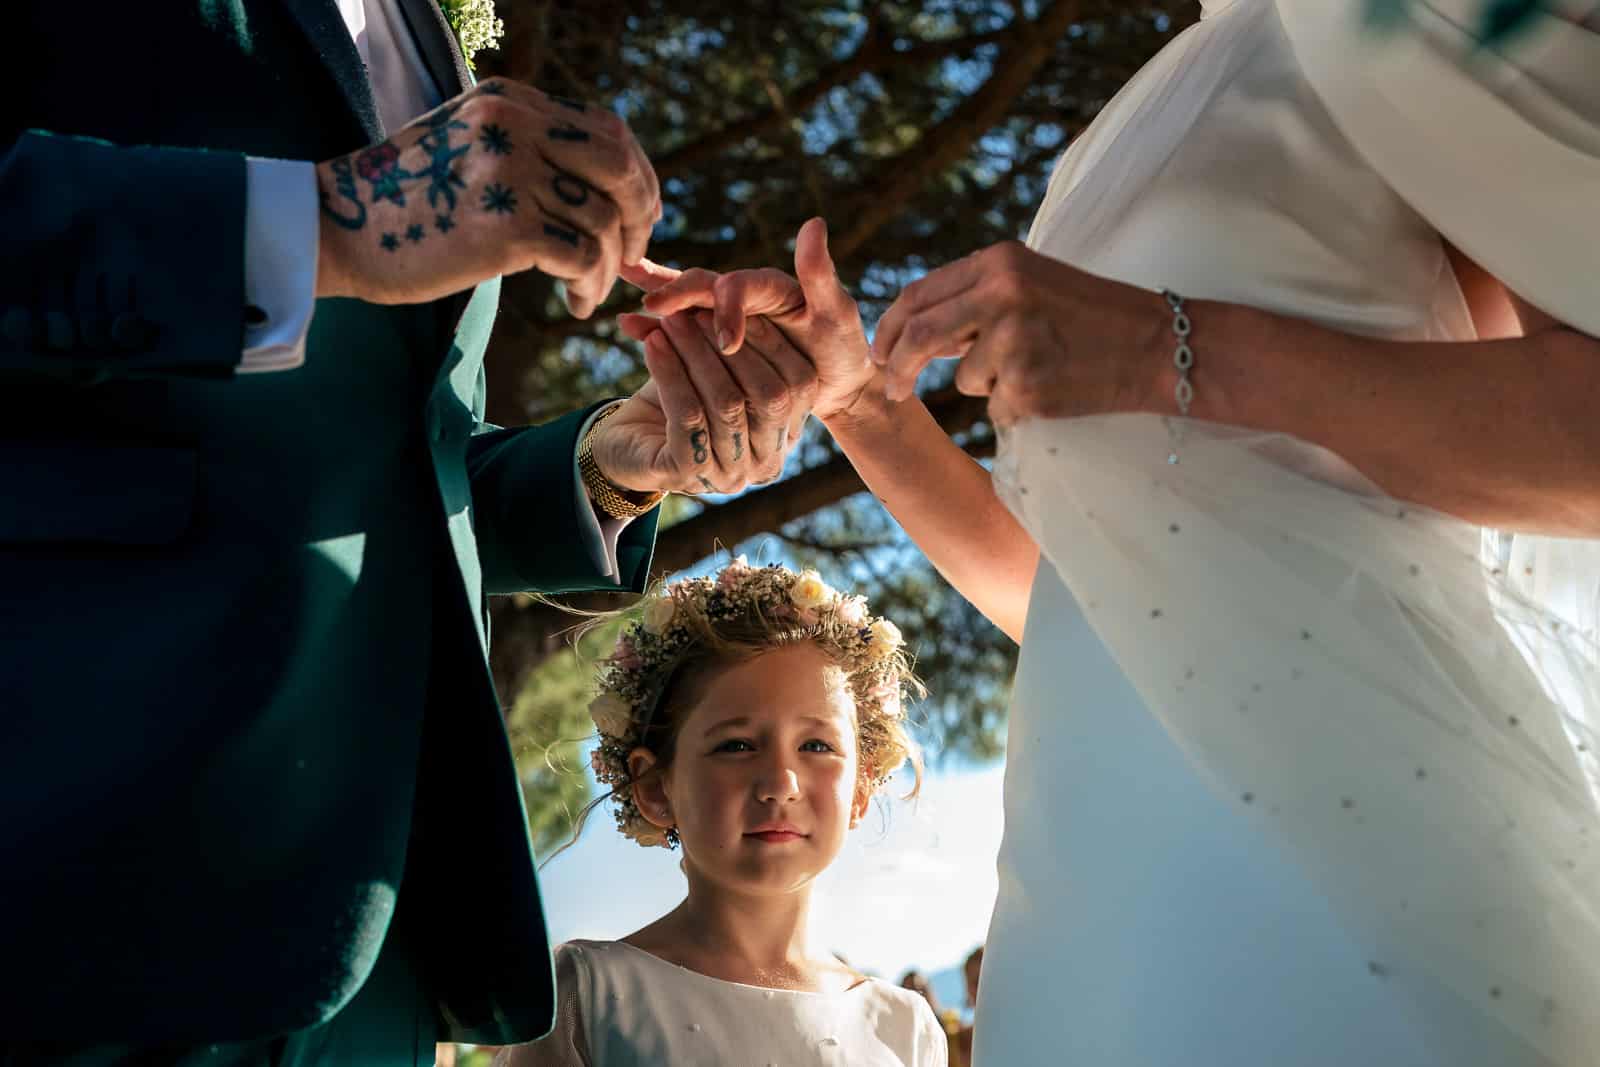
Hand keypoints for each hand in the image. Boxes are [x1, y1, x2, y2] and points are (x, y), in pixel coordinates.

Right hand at [314, 78, 661, 318]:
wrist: (335, 228)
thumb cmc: (405, 201)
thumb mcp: (469, 148)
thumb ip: (528, 149)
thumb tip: (601, 187)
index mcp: (510, 101)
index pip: (608, 130)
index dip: (639, 176)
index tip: (639, 215)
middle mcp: (515, 124)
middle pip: (620, 167)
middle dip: (640, 216)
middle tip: (633, 254)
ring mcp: (511, 172)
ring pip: (604, 219)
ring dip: (610, 264)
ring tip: (588, 289)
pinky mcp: (507, 226)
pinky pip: (583, 257)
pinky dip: (590, 285)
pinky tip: (574, 301)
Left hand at [588, 309, 817, 495]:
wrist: (623, 446)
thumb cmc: (676, 400)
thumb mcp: (714, 367)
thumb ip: (736, 342)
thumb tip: (739, 287)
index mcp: (784, 437)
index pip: (799, 387)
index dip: (771, 341)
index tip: (742, 303)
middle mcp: (765, 464)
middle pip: (769, 397)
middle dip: (735, 346)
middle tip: (700, 309)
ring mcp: (729, 476)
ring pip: (727, 404)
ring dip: (698, 354)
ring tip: (671, 320)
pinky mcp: (687, 475)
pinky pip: (688, 415)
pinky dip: (670, 373)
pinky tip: (652, 344)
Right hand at [616, 217, 875, 423]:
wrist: (837, 384)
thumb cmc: (843, 349)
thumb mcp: (839, 315)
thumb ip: (820, 275)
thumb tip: (814, 223)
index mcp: (770, 286)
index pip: (740, 285)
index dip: (729, 308)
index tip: (728, 343)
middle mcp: (744, 295)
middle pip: (702, 285)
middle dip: (677, 295)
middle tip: (652, 309)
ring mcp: (725, 315)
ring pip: (684, 301)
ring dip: (655, 298)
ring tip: (624, 295)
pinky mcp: (713, 337)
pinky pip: (679, 327)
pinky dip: (653, 325)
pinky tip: (626, 323)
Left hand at [870, 241, 1169, 425]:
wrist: (1157, 346)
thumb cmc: (1093, 316)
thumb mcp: (1034, 282)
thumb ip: (977, 296)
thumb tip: (916, 329)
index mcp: (1000, 261)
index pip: (919, 295)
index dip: (892, 328)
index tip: (881, 352)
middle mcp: (1002, 293)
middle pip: (921, 336)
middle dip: (898, 368)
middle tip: (893, 390)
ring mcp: (1015, 340)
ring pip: (965, 379)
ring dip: (989, 386)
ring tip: (1041, 369)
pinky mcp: (1028, 384)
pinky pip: (997, 407)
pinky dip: (1017, 406)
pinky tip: (1055, 388)